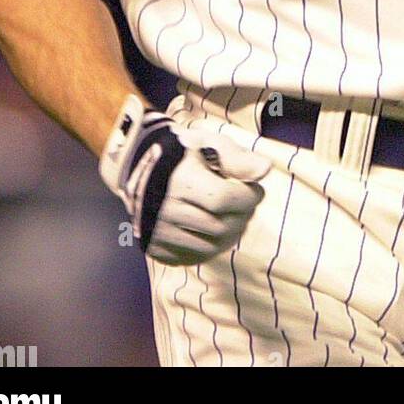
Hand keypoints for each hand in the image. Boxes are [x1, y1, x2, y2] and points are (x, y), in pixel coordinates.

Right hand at [99, 95, 271, 265]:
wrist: (138, 167)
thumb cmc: (181, 152)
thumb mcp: (209, 144)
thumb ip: (237, 158)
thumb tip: (265, 170)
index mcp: (179, 181)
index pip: (223, 199)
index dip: (248, 197)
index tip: (257, 190)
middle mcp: (165, 210)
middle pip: (219, 227)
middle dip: (243, 217)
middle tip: (247, 205)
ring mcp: (158, 233)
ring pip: (209, 248)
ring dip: (230, 235)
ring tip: (234, 217)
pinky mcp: (154, 248)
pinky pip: (191, 259)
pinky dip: (210, 249)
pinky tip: (215, 232)